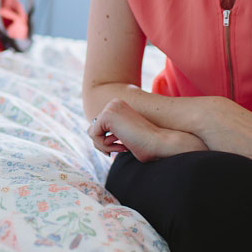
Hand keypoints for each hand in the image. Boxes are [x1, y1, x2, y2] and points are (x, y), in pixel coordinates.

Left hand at [88, 98, 203, 162]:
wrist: (160, 142)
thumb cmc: (147, 145)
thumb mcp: (125, 135)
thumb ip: (110, 132)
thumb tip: (90, 132)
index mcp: (119, 106)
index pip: (100, 126)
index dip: (108, 142)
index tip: (123, 146)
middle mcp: (113, 103)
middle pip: (93, 128)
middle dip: (104, 144)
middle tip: (121, 148)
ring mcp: (110, 107)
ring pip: (92, 133)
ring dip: (105, 146)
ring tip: (122, 147)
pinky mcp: (107, 115)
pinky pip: (93, 135)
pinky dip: (104, 146)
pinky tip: (122, 145)